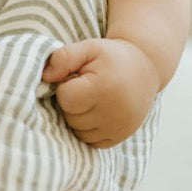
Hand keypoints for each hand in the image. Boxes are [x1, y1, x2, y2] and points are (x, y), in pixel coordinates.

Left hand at [42, 37, 159, 147]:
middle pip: (71, 117)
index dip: (66, 87)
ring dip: (78, 117)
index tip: (78, 78)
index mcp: (104, 88)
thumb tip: (44, 76)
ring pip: (78, 132)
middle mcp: (114, 112)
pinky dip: (88, 129)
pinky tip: (96, 112)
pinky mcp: (121, 136)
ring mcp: (119, 128)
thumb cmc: (112, 57)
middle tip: (87, 88)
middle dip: (72, 103)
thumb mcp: (88, 48)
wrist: (146, 68)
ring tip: (92, 99)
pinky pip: (91, 142)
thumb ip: (63, 58)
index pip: (66, 98)